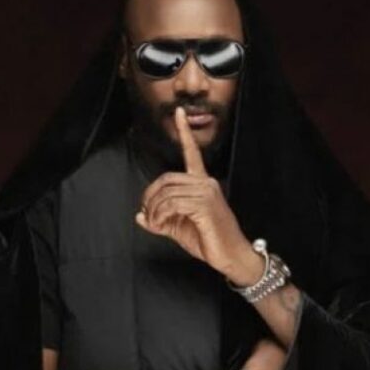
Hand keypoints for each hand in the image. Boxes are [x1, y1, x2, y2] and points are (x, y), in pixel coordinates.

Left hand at [135, 107, 260, 282]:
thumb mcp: (178, 228)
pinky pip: (172, 204)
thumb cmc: (209, 240)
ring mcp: (206, 193)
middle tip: (147, 215)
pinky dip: (159, 215)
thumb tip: (139, 216)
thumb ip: (160, 219)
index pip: (192, 153)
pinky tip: (160, 225)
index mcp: (202, 183)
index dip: (184, 133)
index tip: (179, 113)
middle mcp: (206, 183)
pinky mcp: (204, 205)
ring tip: (155, 224)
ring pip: (167, 193)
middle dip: (150, 197)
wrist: (231, 257)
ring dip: (154, 210)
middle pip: (166, 179)